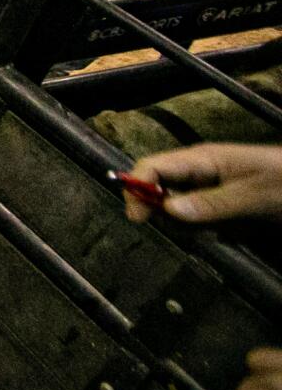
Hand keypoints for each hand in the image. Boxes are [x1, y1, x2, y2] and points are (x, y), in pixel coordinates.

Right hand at [123, 143, 281, 224]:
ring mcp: (206, 186)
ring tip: (222, 229)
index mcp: (200, 160)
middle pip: (157, 188)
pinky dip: (203, 228)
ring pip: (174, 207)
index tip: (138, 218)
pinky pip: (194, 216)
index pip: (152, 166)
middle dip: (164, 212)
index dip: (137, 188)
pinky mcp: (215, 201)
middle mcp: (196, 171)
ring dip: (189, 224)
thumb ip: (211, 203)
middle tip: (194, 229)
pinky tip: (227, 230)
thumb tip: (167, 210)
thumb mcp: (252, 195)